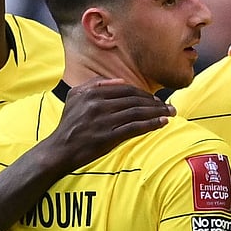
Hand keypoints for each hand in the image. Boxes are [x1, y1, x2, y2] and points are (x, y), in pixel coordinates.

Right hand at [44, 78, 172, 171]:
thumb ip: (94, 84)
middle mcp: (98, 105)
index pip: (125, 89)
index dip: (144, 93)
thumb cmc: (70, 124)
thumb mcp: (75, 97)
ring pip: (137, 112)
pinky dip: (151, 124)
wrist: (60, 149)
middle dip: (155, 102)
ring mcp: (103, 121)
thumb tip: (119, 81)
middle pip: (134, 100)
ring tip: (170, 113)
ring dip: (157, 112)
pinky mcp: (108, 137)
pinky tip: (162, 123)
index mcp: (92, 93)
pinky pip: (134, 128)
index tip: (156, 99)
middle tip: (169, 106)